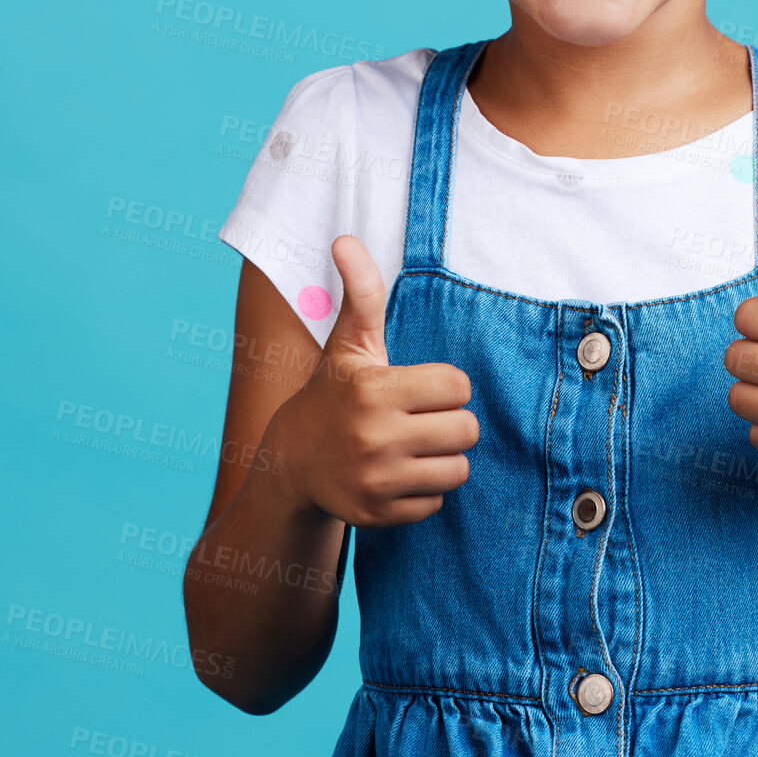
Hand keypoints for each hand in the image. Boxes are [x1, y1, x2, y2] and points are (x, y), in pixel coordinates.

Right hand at [272, 234, 479, 526]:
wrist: (291, 465)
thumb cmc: (334, 393)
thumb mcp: (349, 342)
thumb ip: (361, 291)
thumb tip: (345, 239)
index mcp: (374, 390)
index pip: (459, 387)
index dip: (445, 386)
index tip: (420, 388)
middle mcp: (375, 438)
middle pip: (465, 430)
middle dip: (449, 423)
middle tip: (420, 419)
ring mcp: (376, 482)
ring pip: (458, 470)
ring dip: (443, 458)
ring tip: (414, 446)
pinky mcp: (378, 517)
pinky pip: (437, 503)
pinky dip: (424, 492)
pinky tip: (398, 475)